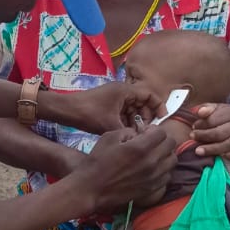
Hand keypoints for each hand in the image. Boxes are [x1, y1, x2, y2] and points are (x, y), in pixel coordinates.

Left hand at [44, 81, 162, 134]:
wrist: (67, 110)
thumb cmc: (89, 114)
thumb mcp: (111, 125)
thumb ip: (129, 132)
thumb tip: (142, 140)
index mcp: (126, 90)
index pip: (150, 95)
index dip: (158, 107)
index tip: (161, 120)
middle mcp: (122, 91)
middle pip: (142, 103)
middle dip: (146, 117)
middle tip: (146, 132)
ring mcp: (115, 97)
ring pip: (133, 109)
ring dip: (136, 121)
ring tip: (136, 134)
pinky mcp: (109, 104)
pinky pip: (124, 112)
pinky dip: (127, 121)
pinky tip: (126, 133)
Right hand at [71, 126, 175, 214]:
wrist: (92, 188)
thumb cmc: (98, 161)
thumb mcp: (109, 137)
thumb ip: (129, 131)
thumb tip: (140, 133)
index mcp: (140, 147)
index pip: (162, 132)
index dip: (153, 130)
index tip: (144, 132)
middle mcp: (151, 162)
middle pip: (171, 144)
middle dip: (162, 140)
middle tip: (150, 142)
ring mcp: (154, 177)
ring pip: (173, 160)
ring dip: (165, 154)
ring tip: (153, 155)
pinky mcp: (152, 188)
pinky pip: (168, 175)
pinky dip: (163, 169)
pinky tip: (152, 169)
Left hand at [191, 103, 229, 160]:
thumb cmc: (226, 118)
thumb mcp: (217, 109)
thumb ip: (207, 108)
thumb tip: (199, 112)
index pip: (216, 118)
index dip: (203, 124)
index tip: (193, 127)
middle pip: (221, 133)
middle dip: (205, 136)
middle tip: (193, 138)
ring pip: (229, 144)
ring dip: (213, 149)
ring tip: (199, 151)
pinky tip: (220, 157)